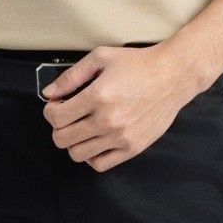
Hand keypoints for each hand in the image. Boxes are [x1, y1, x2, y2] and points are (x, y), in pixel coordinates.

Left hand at [39, 45, 196, 170]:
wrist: (173, 75)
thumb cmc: (140, 65)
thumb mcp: (101, 58)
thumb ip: (72, 76)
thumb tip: (49, 92)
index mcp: (97, 96)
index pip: (56, 117)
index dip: (50, 112)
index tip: (56, 106)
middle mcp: (107, 120)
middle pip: (62, 138)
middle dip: (58, 127)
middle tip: (67, 117)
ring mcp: (120, 137)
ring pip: (77, 154)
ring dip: (73, 142)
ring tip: (81, 129)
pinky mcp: (132, 147)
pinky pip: (100, 164)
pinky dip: (91, 156)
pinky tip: (95, 141)